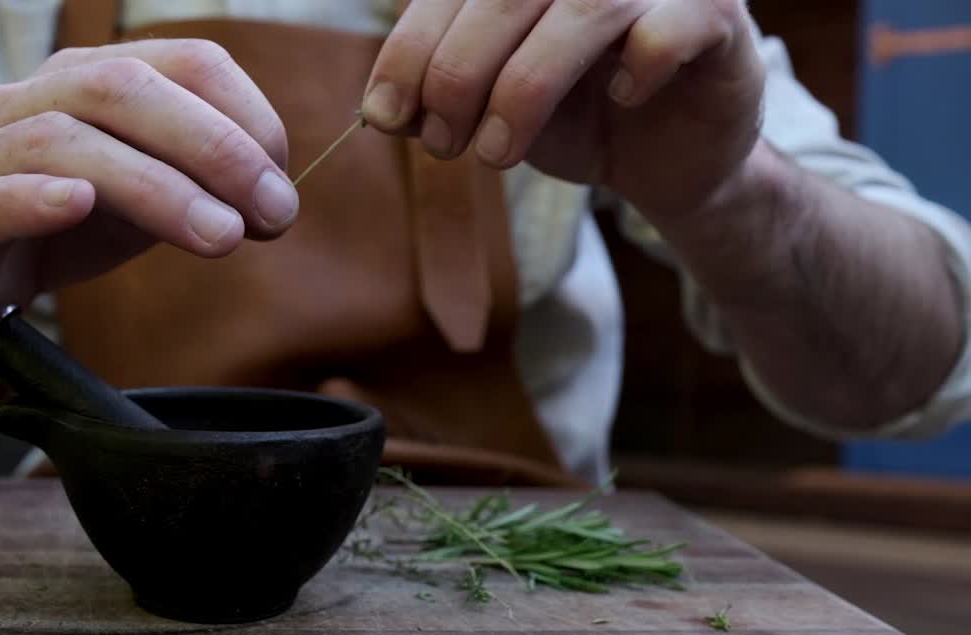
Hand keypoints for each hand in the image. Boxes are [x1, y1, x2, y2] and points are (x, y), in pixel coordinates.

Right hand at [0, 40, 296, 343]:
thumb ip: (201, 189)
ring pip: (66, 142)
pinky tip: (76, 204)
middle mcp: (34, 97)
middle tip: (273, 212)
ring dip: (156, 187)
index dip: (247, 115)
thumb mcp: (142, 201)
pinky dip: (31, 196)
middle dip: (215, 147)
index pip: (183, 62)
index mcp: (90, 80)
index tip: (282, 184)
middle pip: (127, 89)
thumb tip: (276, 202)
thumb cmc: (55, 229)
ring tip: (220, 237)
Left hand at [362, 0, 765, 223]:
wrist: (666, 158)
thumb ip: (440, 95)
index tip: (382, 116)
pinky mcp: (716, 16)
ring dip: (524, 89)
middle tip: (441, 143)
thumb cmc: (575, 116)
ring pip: (582, 10)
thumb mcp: (493, 108)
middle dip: (457, 73)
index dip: (410, 48)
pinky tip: (620, 99)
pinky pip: (668, 29)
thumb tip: (379, 112)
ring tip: (497, 153)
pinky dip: (637, 64)